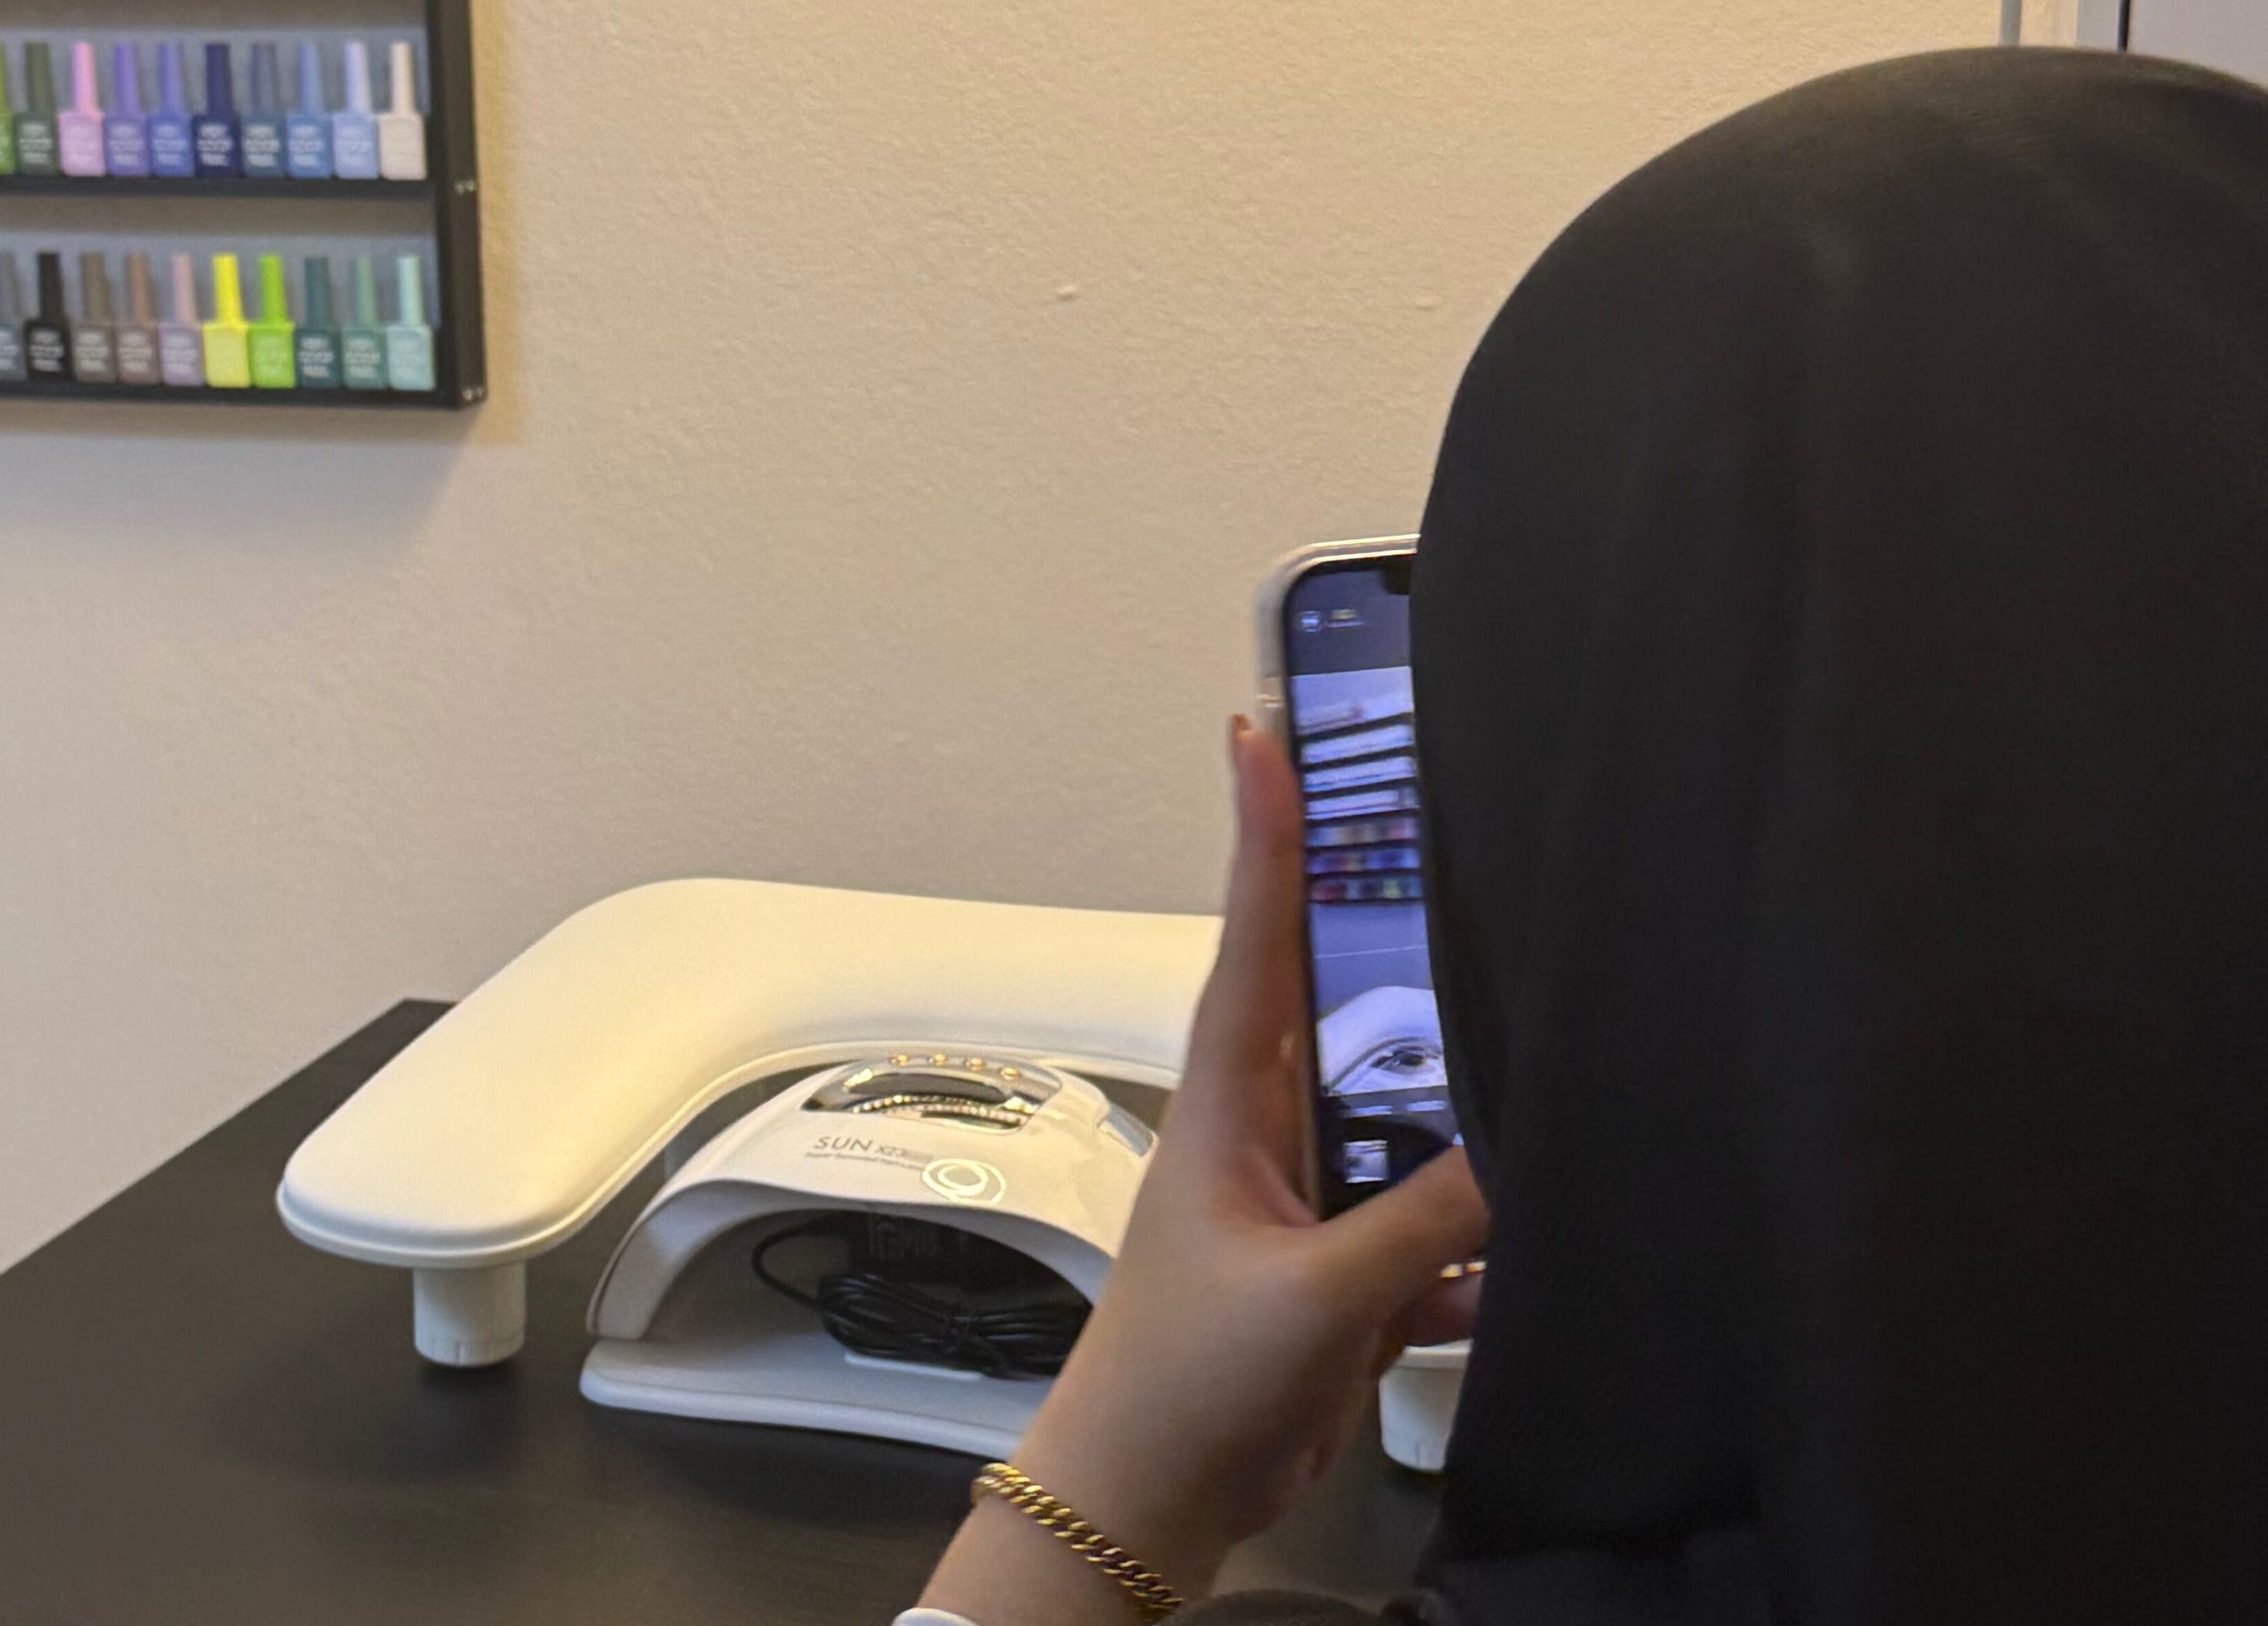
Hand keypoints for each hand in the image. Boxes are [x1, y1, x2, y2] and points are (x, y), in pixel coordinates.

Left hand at [919, 718, 1486, 1623]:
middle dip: (1389, 934)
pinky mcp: (1343, 1280)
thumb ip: (1424, 1224)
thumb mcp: (1317, 1296)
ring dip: (1460, 1105)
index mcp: (1232, 1107)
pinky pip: (1431, 1235)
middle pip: (1343, 1010)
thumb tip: (1523, 1146)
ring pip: (1404, 1125)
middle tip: (1445, 833)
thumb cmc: (1189, 1382)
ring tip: (1537, 1029)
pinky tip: (1546, 1239)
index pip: (1255, 940)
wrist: (1150, 1501)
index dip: (1263, 836)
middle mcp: (1267, 1137)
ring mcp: (1305, 1207)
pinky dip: (1481, 1244)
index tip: (1262, 732)